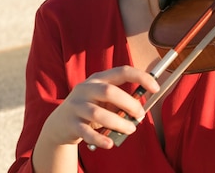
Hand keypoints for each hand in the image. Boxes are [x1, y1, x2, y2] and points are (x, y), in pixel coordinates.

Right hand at [39, 66, 159, 149]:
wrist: (59, 124)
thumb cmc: (90, 109)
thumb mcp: (105, 101)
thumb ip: (121, 102)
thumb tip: (141, 110)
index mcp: (99, 78)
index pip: (122, 71)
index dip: (141, 77)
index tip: (155, 88)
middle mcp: (86, 88)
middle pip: (109, 91)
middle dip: (129, 104)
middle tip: (140, 115)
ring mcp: (76, 105)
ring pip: (98, 113)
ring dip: (118, 123)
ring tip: (130, 130)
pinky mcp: (70, 123)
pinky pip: (86, 132)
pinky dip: (100, 138)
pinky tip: (110, 143)